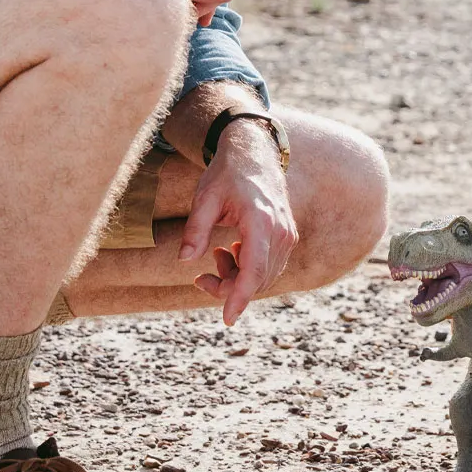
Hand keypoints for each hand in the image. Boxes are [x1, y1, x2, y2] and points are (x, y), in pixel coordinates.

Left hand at [180, 119, 296, 324]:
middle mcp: (280, 231)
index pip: (254, 271)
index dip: (239, 297)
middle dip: (227, 288)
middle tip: (200, 278)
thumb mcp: (204, 197)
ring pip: (263, 277)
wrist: (256, 152)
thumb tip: (184, 260)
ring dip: (237, 278)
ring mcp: (287, 235)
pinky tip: (231, 250)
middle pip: (257, 279)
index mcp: (260, 221)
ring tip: (216, 255)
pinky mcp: (287, 236)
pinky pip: (268, 266)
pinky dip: (248, 269)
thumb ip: (195, 230)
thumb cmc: (228, 173)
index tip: (227, 319)